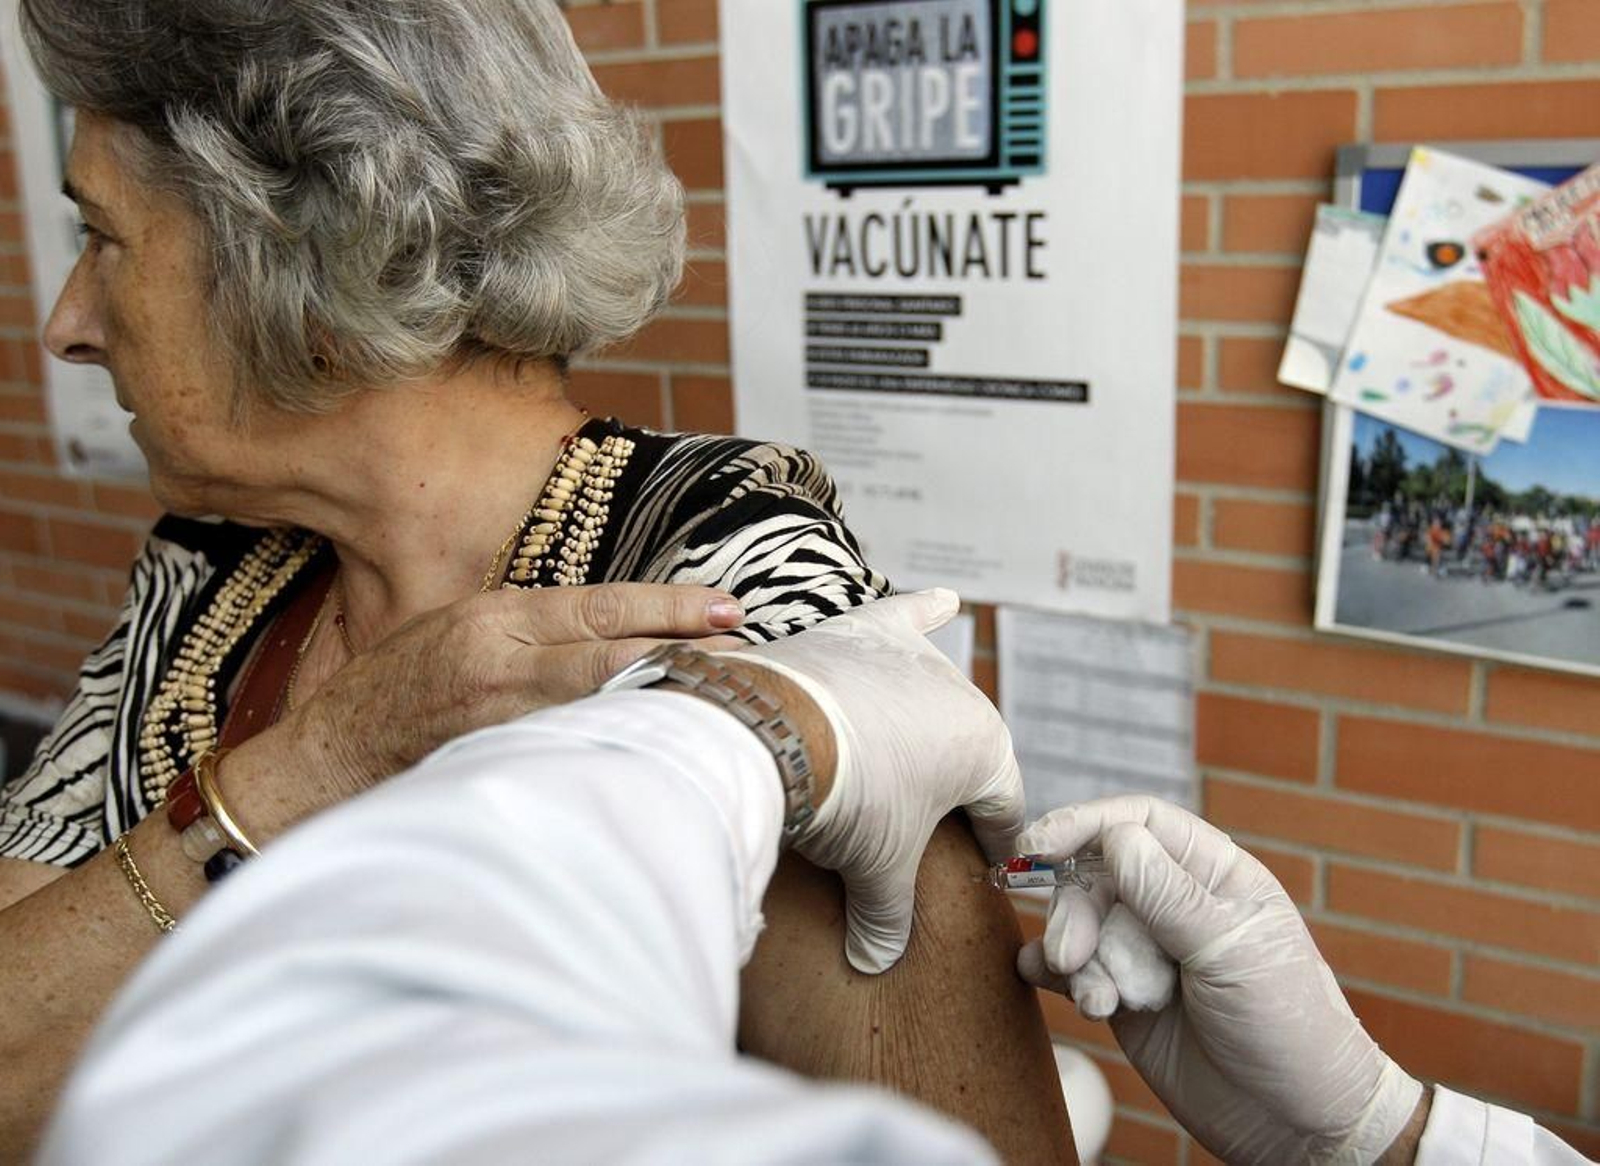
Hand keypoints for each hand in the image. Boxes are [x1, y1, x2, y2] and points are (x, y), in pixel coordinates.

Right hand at [285, 583, 744, 797]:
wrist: (329, 758)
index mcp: (494, 618)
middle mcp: (502, 667)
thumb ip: (530, 625)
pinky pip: (574, 755)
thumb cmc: (396, 687)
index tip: (725, 608)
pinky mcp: (498, 769)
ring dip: (665, 704)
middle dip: (686, 655)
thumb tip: (612, 624)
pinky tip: (664, 751)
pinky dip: (623, 750)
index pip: (600, 606)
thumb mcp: (458, 626)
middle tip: (746, 657)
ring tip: (725, 702)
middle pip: (615, 658)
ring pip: (603, 710)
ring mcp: (501, 724)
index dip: (669, 608)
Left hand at [736, 590, 1024, 973]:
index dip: (994, 844)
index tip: (989, 869)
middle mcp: (960, 694)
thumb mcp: (874, 872)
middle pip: (963, 748)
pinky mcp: (862, 632)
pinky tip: (942, 600)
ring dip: (928, 713)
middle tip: (923, 820)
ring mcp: (908, 658)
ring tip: (928, 732)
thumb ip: (887, 917)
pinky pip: (904, 618)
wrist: (778, 734)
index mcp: (983, 750)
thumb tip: (876, 963)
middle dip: (948, 785)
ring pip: (931, 691)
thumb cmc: (846, 803)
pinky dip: (922, 611)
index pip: (1001, 807)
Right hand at [1017, 796, 1422, 1163]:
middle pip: (1098, 875)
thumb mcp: (1231, 952)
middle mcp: (1175, 904)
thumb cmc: (1288, 1025)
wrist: (1293, 1122)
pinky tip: (1050, 984)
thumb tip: (1115, 837)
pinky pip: (1076, 970)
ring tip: (1097, 1001)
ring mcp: (1148, 951)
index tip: (1038, 846)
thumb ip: (1168, 896)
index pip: (1140, 822)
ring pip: (1083, 925)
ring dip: (1076, 958)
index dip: (1085, 824)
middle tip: (1069, 954)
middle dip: (1076, 911)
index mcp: (1214, 874)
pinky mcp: (1126, 995)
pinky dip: (1059, 977)